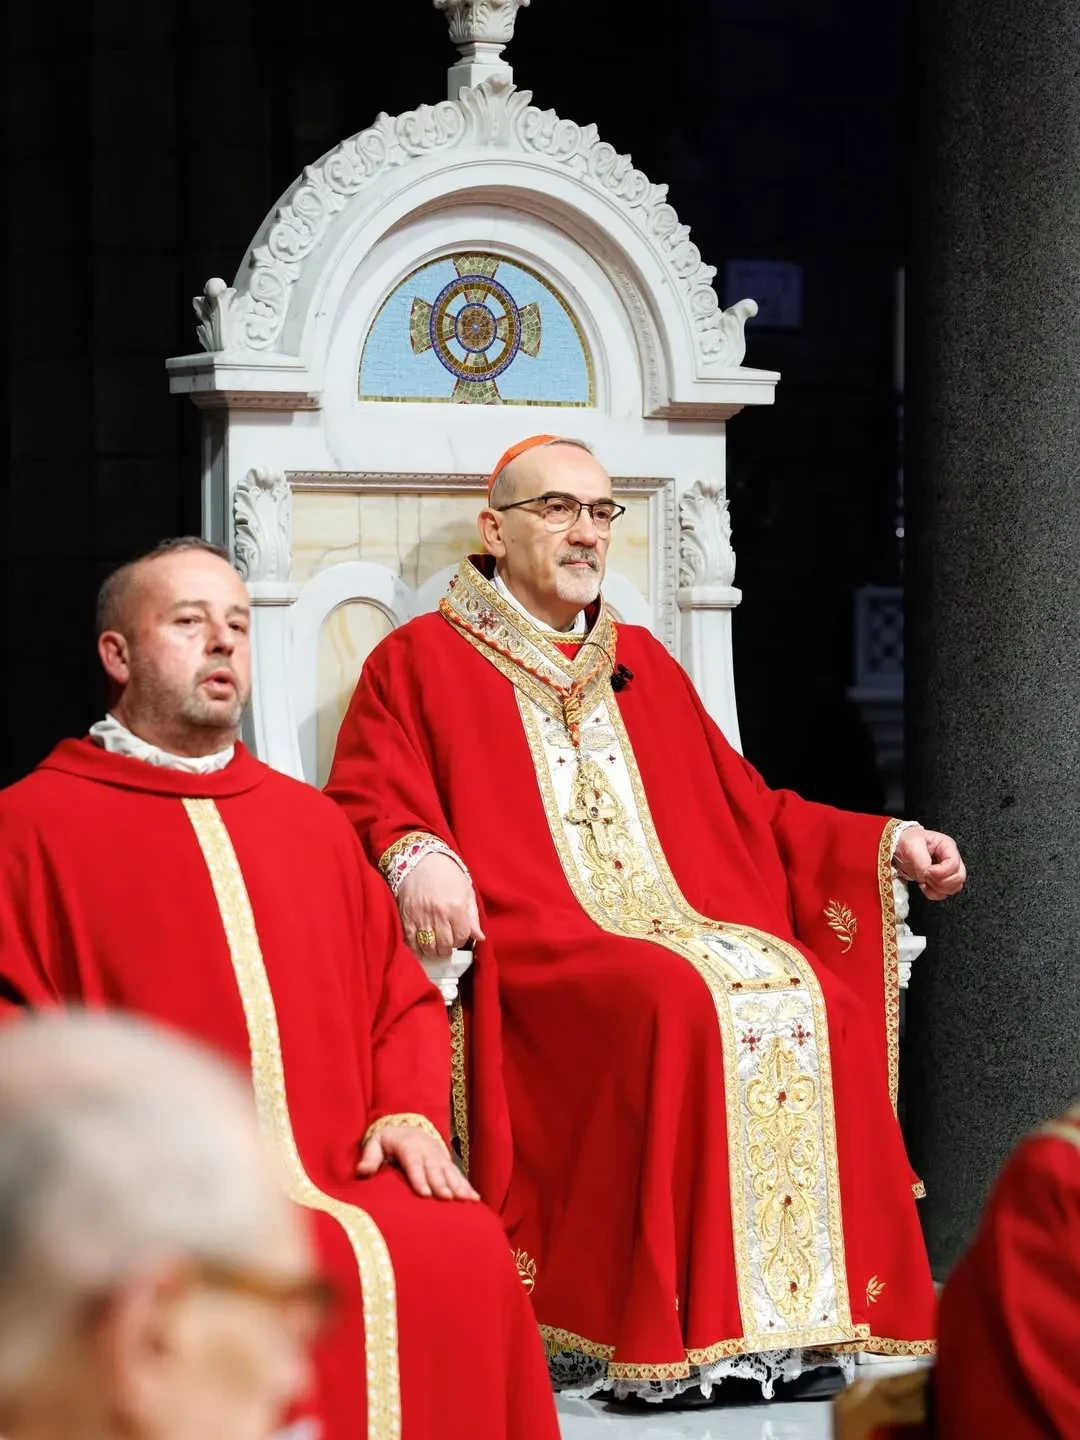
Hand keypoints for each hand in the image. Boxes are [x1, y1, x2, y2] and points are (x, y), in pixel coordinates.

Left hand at [357, 1125, 478, 1200]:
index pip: (414, 1162)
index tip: (424, 1194)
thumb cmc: (388, 1140)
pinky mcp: (446, 1162)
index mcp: (408, 1145)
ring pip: (449, 1171)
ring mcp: (439, 1156)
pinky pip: (458, 1174)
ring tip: (465, 1199)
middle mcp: (427, 1149)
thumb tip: (361, 1172)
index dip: (419, 1178)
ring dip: (457, 1185)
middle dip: (441, 1183)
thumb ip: (370, 1157)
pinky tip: (474, 1198)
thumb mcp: (375, 1143)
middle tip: (446, 1198)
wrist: (408, 1126)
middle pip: (434, 1168)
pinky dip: (466, 1186)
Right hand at [397, 852, 483, 958]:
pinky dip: (417, 948)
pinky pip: (411, 942)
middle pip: (445, 945)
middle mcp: (439, 914)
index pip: (462, 937)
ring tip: (435, 947)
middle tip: (447, 945)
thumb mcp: (466, 890)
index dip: (461, 940)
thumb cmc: (445, 872)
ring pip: (428, 947)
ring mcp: (420, 917)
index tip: (459, 936)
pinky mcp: (406, 917)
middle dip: (448, 949)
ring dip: (433, 951)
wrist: (419, 859)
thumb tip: (480, 937)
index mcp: (456, 907)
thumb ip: (472, 916)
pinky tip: (421, 945)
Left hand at [893, 827, 966, 899]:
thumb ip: (922, 861)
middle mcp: (950, 859)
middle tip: (925, 876)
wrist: (898, 846)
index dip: (942, 872)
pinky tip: (923, 885)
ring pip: (954, 887)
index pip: (955, 864)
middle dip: (941, 881)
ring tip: (924, 880)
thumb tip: (927, 876)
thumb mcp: (911, 846)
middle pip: (959, 877)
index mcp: (947, 846)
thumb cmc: (906, 840)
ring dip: (938, 888)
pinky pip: (944, 893)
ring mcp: (947, 871)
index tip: (927, 871)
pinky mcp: (940, 880)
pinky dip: (934, 893)